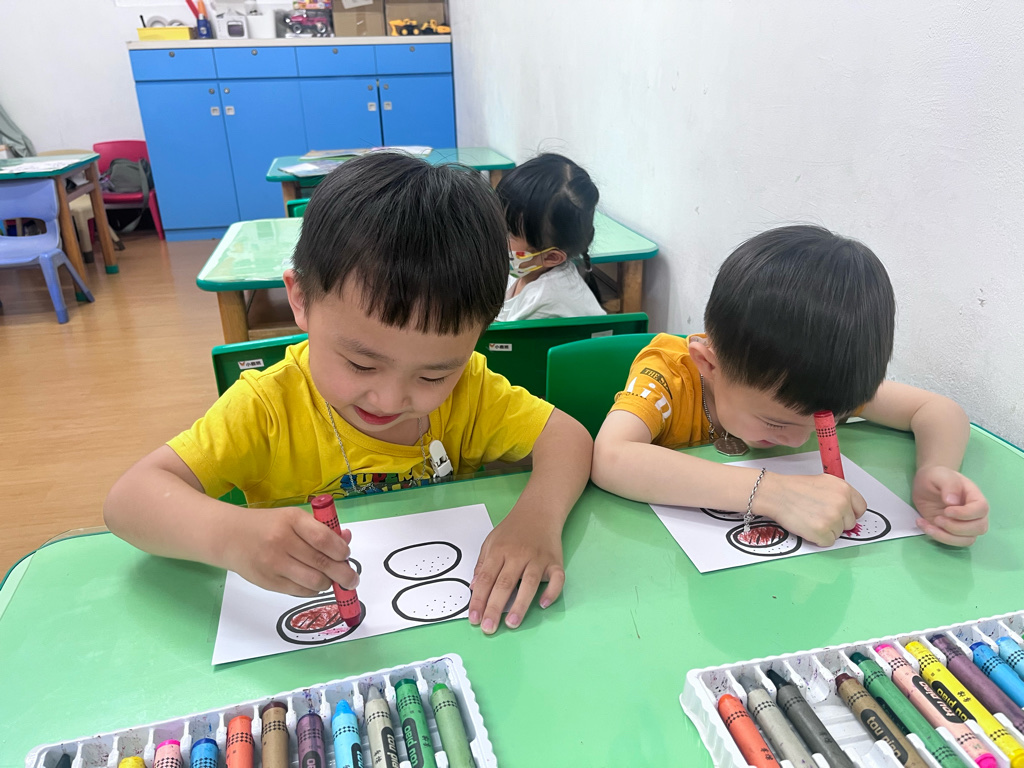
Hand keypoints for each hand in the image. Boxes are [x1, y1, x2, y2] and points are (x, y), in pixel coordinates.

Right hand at [223, 506, 359, 595]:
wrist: (230, 536)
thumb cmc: (268, 525)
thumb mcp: (293, 519)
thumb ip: (320, 530)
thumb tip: (346, 540)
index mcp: (292, 520)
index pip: (324, 539)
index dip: (341, 551)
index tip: (346, 555)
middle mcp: (282, 542)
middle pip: (322, 564)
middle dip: (343, 574)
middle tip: (352, 579)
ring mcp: (274, 564)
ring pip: (314, 582)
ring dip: (328, 583)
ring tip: (330, 579)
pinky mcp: (268, 582)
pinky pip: (300, 591)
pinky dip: (312, 590)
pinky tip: (313, 583)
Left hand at [467, 513, 564, 634]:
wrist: (539, 510)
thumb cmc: (513, 530)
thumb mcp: (491, 542)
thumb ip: (483, 565)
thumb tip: (474, 588)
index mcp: (500, 551)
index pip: (486, 578)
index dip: (479, 600)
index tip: (474, 618)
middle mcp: (519, 555)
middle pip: (505, 584)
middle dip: (495, 607)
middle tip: (489, 628)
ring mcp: (538, 558)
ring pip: (529, 583)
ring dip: (520, 605)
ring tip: (511, 624)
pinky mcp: (555, 561)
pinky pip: (557, 579)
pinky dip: (552, 592)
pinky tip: (543, 604)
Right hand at [756, 472, 866, 546]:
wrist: (776, 494)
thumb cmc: (794, 488)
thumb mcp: (823, 482)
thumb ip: (839, 495)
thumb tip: (846, 510)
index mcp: (844, 489)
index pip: (860, 508)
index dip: (849, 513)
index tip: (841, 515)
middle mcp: (842, 502)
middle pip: (849, 523)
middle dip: (836, 523)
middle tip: (818, 515)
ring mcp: (833, 518)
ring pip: (839, 534)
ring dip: (826, 531)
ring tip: (810, 518)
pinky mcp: (823, 531)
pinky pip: (828, 542)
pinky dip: (818, 538)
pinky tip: (808, 526)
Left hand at [912, 466, 988, 545]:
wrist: (927, 483)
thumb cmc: (937, 477)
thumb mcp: (941, 475)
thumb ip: (949, 485)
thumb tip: (953, 502)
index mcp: (975, 497)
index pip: (981, 509)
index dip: (966, 514)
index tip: (947, 511)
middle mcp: (974, 513)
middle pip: (979, 528)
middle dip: (957, 528)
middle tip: (938, 519)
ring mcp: (965, 525)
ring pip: (968, 540)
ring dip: (948, 536)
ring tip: (930, 524)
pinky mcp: (952, 532)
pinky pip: (952, 542)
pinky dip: (938, 537)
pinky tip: (923, 524)